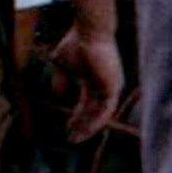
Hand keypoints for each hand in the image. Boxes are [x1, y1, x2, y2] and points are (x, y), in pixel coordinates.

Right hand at [49, 21, 124, 141]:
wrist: (88, 32)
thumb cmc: (75, 43)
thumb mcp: (62, 66)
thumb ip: (60, 81)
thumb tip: (57, 96)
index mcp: (93, 81)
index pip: (85, 105)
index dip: (76, 118)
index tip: (65, 130)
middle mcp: (103, 86)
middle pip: (93, 113)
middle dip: (81, 127)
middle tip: (71, 140)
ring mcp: (110, 87)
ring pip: (100, 114)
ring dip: (88, 127)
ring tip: (76, 139)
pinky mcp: (114, 87)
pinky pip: (106, 110)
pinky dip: (96, 121)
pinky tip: (85, 130)